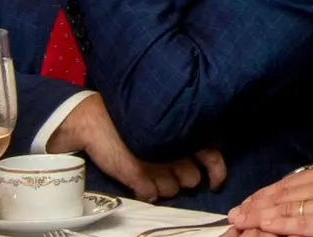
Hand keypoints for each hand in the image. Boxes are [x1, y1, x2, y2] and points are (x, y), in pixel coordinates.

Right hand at [45, 95, 225, 200]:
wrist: (94, 119)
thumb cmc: (130, 116)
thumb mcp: (162, 120)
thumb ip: (183, 132)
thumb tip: (199, 153)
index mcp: (184, 135)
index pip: (213, 158)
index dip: (217, 174)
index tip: (215, 183)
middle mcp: (175, 152)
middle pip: (192, 180)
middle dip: (183, 178)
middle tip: (168, 168)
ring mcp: (156, 167)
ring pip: (172, 190)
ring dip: (164, 186)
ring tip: (150, 172)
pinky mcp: (137, 178)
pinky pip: (151, 196)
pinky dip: (147, 192)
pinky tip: (140, 182)